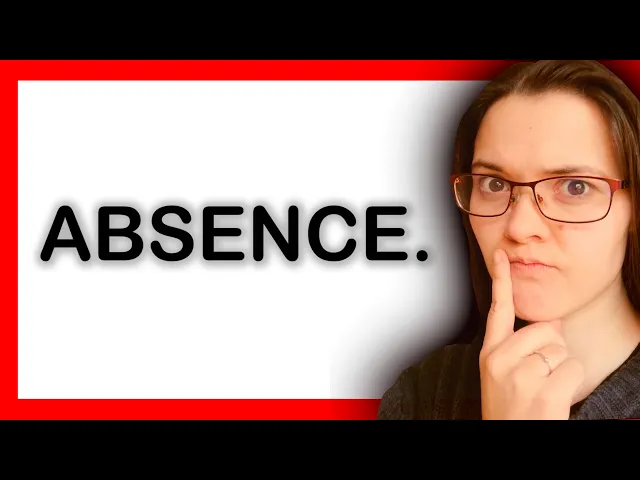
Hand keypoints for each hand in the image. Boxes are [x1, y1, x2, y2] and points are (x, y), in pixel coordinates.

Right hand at [479, 249, 584, 419]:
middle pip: (545, 329)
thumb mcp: (505, 375)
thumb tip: (553, 324)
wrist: (507, 440)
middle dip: (552, 348)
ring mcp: (520, 376)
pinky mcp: (542, 392)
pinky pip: (573, 368)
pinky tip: (553, 398)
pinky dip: (571, 384)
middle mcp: (501, 361)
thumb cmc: (510, 410)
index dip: (500, 279)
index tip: (501, 255)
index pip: (497, 309)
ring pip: (562, 349)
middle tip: (538, 376)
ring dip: (562, 369)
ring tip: (543, 390)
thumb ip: (522, 346)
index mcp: (491, 354)